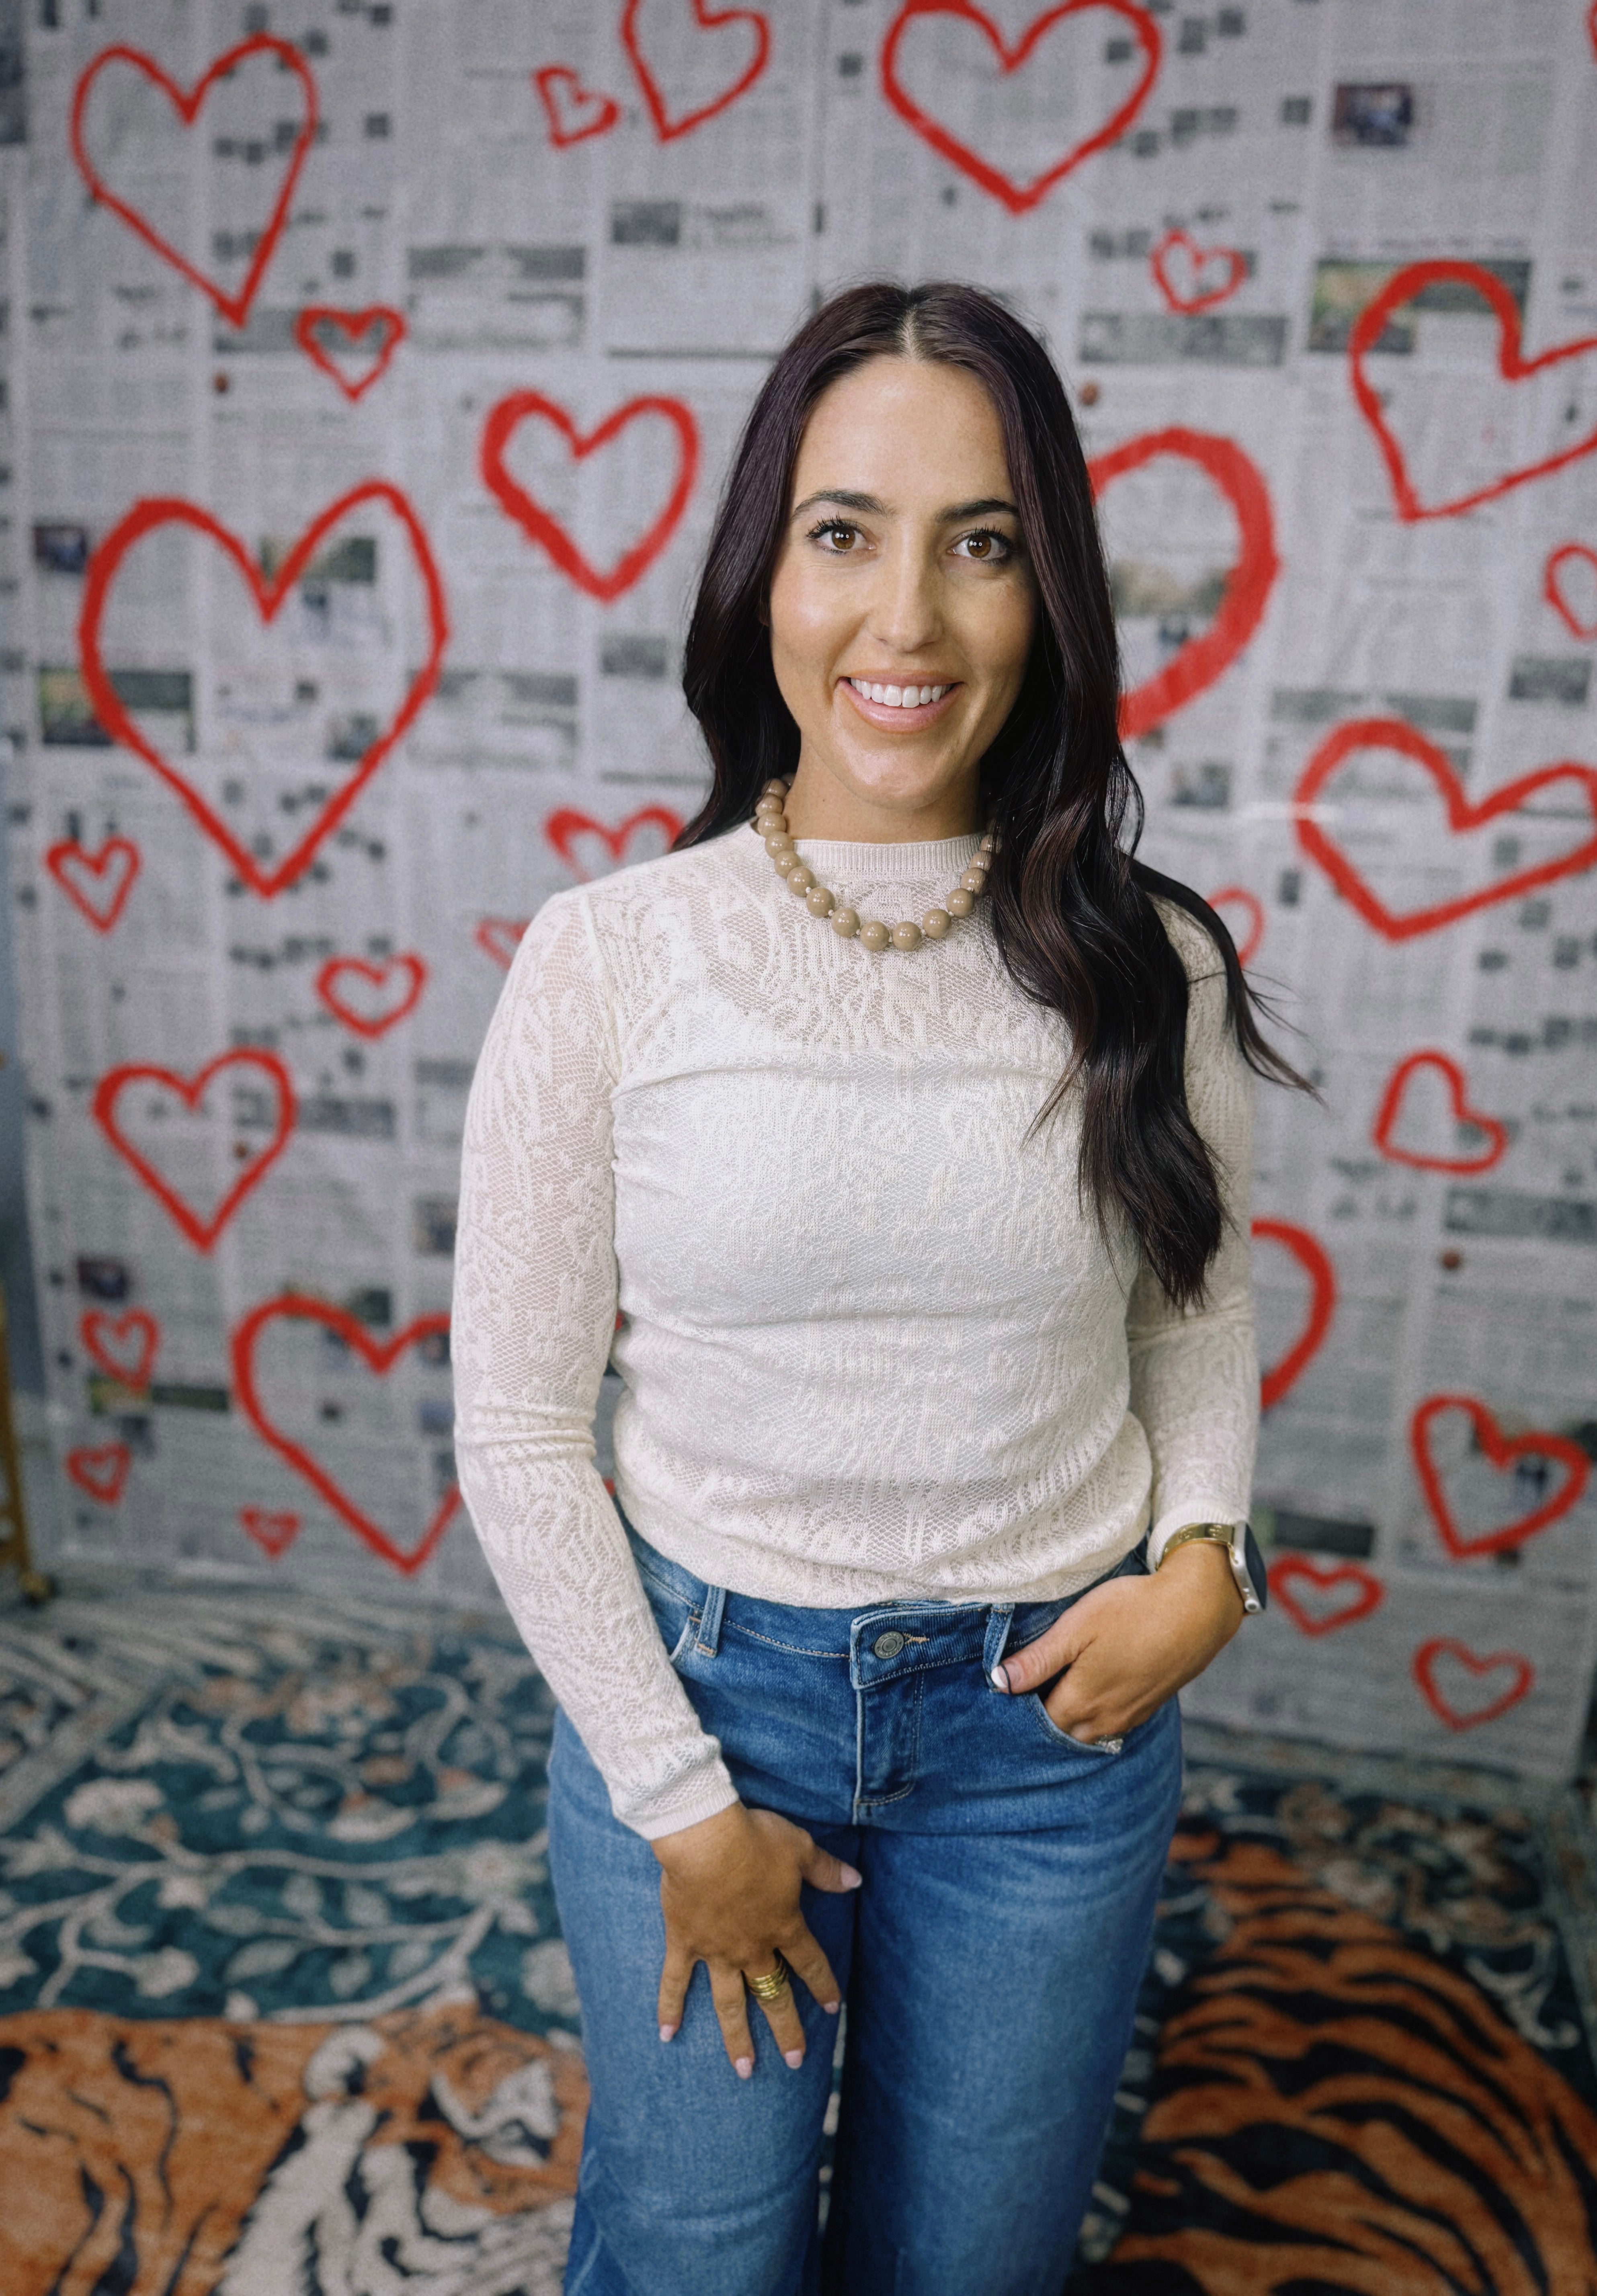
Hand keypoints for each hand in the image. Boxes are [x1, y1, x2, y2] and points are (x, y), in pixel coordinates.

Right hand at [652, 1802, 860, 2078]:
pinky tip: (667, 2034)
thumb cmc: (756, 1840)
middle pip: (774, 1995)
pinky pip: (676, 1981)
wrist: (706, 1838)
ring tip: (744, 2070)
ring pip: (730, 2003)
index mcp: (784, 1926)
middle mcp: (753, 1948)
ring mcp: (717, 1951)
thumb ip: (827, 1871)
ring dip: (737, 2038)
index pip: (810, 1963)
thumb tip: (856, 1881)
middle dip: (786, 2029)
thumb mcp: (801, 1849)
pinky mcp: (684, 1943)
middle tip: (794, 2062)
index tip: (834, 2008)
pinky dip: (670, 2008)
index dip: (823, 1985)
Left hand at [992, 1540, 1242, 1741]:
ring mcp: (1128, 1717)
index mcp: (1080, 1703)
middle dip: (1041, 1718)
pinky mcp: (1147, 1708)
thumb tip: (999, 1682)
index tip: (1009, 1685)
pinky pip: (1110, 1723)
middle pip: (1060, 1732)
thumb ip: (1037, 1660)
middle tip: (1030, 1685)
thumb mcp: (1077, 1627)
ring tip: (1058, 1685)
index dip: (1019, 1705)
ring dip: (1069, 1717)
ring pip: (1086, 1731)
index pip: (1035, 1722)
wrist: (1198, 1610)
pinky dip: (1094, 1713)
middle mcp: (1103, 1721)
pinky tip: (1093, 1686)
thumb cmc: (1133, 1612)